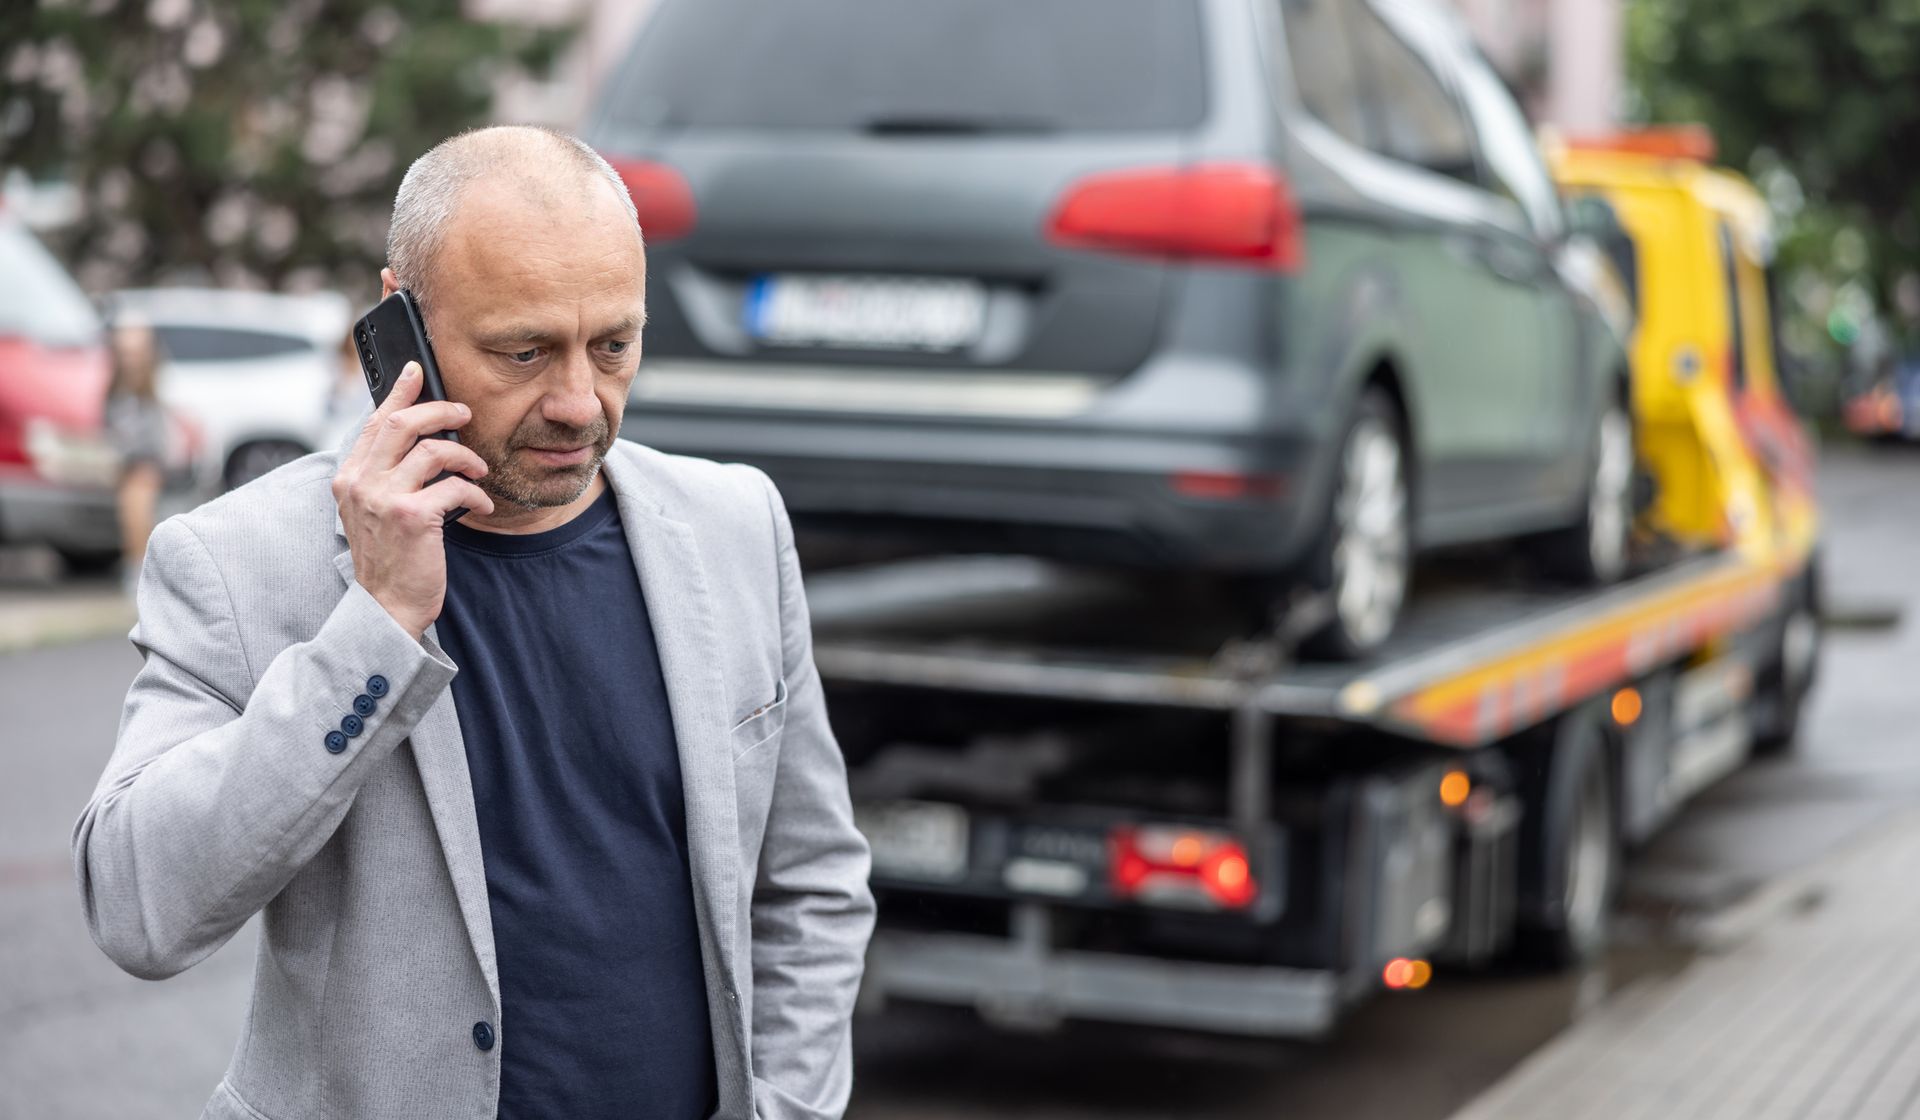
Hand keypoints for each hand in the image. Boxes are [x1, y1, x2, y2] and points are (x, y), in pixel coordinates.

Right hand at [330, 362, 493, 638]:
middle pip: (403, 423)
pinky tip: (481, 504)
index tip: (417, 371)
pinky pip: (454, 487)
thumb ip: (387, 475)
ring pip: (434, 451)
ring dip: (466, 457)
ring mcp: (384, 499)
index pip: (374, 423)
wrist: (386, 607)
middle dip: (441, 411)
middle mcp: (360, 483)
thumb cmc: (390, 559)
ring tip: (478, 472)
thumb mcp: (376, 511)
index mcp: (349, 478)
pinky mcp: (412, 517)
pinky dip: (475, 494)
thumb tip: (420, 439)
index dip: (398, 393)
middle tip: (465, 414)